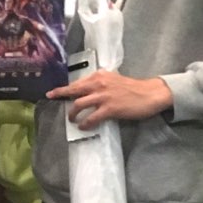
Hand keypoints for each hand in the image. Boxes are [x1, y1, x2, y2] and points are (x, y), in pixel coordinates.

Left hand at [46, 70, 173, 129]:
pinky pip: (92, 118)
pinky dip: (85, 123)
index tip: (53, 91)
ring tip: (72, 119)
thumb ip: (100, 82)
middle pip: (74, 90)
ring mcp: (103, 96)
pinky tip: (83, 126)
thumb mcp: (113, 79)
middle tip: (52, 98)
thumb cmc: (133, 87)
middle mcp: (98, 84)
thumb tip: (87, 89)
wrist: (150, 94)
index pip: (77, 82)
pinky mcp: (110, 108)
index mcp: (99, 76)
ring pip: (79, 104)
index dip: (64, 88)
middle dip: (60, 95)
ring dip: (72, 113)